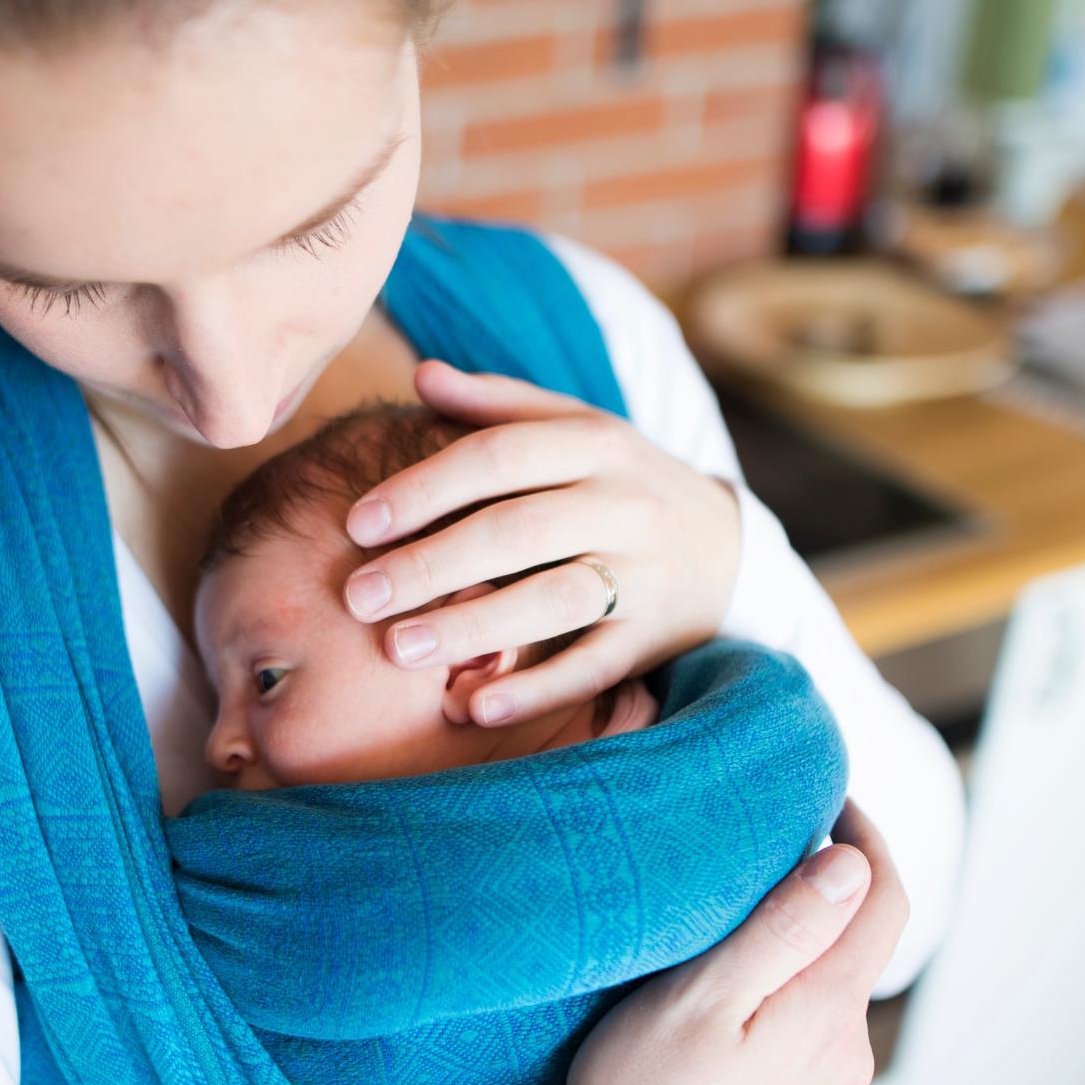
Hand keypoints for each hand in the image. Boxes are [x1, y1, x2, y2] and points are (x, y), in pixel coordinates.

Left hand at [340, 360, 742, 725]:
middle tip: (357, 596)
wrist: (727, 547)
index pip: (498, 458)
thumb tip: (423, 375)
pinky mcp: (653, 638)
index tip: (357, 523)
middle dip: (430, 565)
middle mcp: (624, 505)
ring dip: (473, 627)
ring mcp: (644, 575)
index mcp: (595, 444)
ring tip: (398, 649)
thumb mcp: (577, 429)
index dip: (424, 489)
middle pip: (518, 531)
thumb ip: (499, 405)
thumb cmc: (620, 484)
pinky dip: (536, 692)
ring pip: (554, 600)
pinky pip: (593, 668)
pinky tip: (474, 709)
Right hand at [564, 801, 909, 1084]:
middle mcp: (850, 1063)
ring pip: (830, 1009)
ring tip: (724, 960)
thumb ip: (782, 927)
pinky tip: (725, 1038)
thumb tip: (851, 867)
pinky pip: (809, 1061)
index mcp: (829, 1014)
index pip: (884, 900)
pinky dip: (782, 1029)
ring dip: (796, 973)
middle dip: (819, 907)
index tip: (825, 802)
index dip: (864, 839)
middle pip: (855, 955)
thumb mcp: (697, 995)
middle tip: (749, 871)